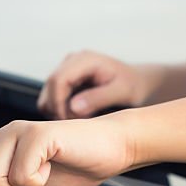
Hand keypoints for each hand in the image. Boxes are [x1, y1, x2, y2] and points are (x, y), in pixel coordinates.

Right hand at [38, 51, 158, 118]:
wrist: (137, 82)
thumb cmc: (133, 86)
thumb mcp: (121, 92)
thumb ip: (98, 98)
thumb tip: (73, 107)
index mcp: (85, 60)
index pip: (58, 80)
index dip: (58, 103)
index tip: (67, 122)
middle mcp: (71, 61)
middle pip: (49, 87)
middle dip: (57, 110)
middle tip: (75, 126)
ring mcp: (66, 70)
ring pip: (48, 94)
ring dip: (58, 111)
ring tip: (80, 121)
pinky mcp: (65, 81)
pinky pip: (53, 98)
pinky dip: (60, 110)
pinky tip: (78, 117)